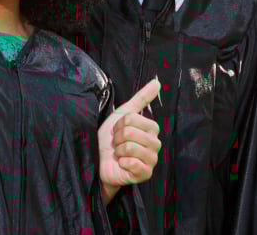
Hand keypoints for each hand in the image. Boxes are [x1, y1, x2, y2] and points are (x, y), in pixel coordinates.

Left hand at [98, 78, 160, 202]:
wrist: (100, 162)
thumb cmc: (111, 139)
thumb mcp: (123, 115)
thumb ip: (141, 99)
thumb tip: (157, 82)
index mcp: (152, 129)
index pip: (133, 119)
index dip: (120, 124)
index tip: (117, 131)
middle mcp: (155, 144)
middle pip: (131, 133)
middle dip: (117, 138)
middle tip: (116, 144)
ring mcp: (151, 160)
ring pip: (131, 148)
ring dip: (118, 151)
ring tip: (118, 154)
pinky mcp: (145, 174)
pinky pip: (133, 163)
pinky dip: (122, 163)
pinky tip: (122, 164)